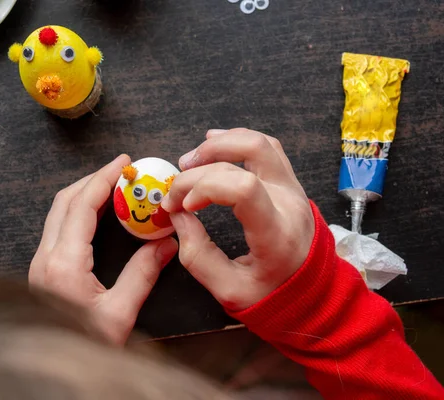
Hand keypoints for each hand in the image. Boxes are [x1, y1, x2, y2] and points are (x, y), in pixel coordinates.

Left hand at [29, 154, 177, 344]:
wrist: (52, 371)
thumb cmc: (83, 346)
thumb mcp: (120, 314)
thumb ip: (143, 275)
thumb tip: (166, 246)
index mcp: (63, 264)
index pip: (82, 205)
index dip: (103, 178)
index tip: (124, 163)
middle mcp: (45, 257)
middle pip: (64, 201)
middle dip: (93, 179)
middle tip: (121, 170)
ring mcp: (40, 263)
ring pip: (58, 212)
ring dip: (84, 193)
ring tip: (113, 186)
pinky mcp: (43, 269)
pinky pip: (58, 227)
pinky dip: (78, 211)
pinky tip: (97, 213)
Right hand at [161, 129, 313, 311]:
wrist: (316, 295)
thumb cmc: (272, 296)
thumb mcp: (229, 290)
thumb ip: (198, 256)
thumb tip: (177, 216)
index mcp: (277, 234)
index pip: (244, 187)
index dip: (205, 187)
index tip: (183, 207)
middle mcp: (290, 203)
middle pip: (249, 154)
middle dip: (201, 166)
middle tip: (176, 188)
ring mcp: (294, 189)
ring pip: (260, 142)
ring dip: (219, 144)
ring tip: (189, 162)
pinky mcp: (290, 184)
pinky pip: (266, 148)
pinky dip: (236, 140)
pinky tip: (212, 145)